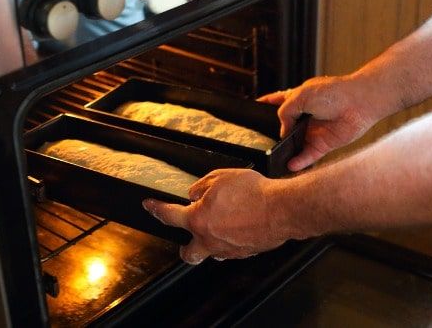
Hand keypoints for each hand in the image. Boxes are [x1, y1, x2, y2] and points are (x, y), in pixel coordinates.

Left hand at [142, 169, 289, 264]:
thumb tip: (195, 195)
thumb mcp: (220, 178)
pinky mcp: (246, 253)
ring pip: (213, 253)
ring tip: (218, 229)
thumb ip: (202, 187)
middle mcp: (210, 240)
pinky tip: (240, 227)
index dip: (156, 209)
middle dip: (184, 248)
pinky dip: (232, 240)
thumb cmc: (254, 193)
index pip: (168, 216)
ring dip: (211, 243)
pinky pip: (233, 250)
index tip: (150, 206)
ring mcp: (229, 250)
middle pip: (188, 253)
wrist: (282, 209)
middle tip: (185, 241)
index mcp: (198, 220)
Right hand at [258, 75, 379, 170]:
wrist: (360, 103)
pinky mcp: (324, 144)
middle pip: (285, 127)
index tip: (253, 108)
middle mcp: (305, 116)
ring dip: (286, 151)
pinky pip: (308, 156)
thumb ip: (286, 112)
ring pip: (296, 144)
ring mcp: (314, 131)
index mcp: (298, 98)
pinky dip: (299, 161)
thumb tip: (282, 130)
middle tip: (262, 143)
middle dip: (274, 134)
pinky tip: (290, 165)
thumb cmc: (335, 92)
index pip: (277, 101)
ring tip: (274, 159)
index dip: (266, 104)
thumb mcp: (301, 96)